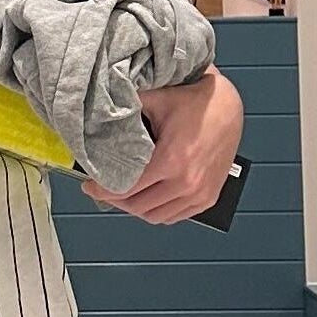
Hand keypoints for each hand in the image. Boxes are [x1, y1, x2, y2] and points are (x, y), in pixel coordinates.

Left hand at [85, 67, 244, 223]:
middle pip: (138, 206)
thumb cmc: (193, 101)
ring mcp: (200, 193)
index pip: (127, 189)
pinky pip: (176, 216)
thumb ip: (126, 109)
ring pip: (156, 217)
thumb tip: (97, 113)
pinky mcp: (208, 198)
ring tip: (122, 193)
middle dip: (115, 199)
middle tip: (102, 188)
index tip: (89, 186)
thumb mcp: (155, 99)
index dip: (102, 190)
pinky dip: (158, 212)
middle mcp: (187, 182)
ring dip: (136, 208)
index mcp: (171, 160)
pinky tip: (146, 197)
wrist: (227, 106)